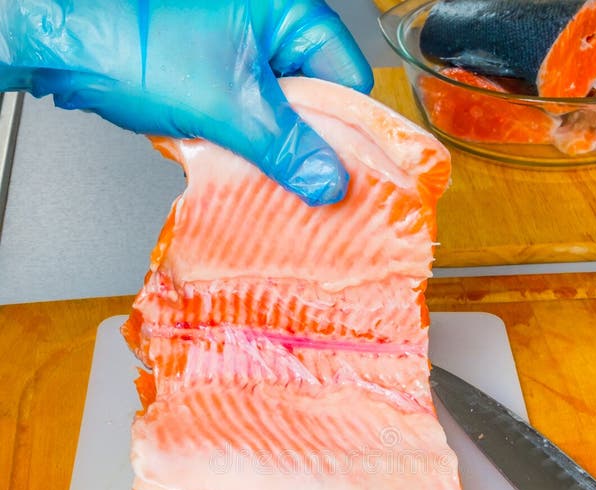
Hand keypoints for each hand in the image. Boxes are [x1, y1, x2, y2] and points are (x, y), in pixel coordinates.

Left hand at [0, 0, 372, 204]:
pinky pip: (251, 125)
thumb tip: (332, 182)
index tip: (348, 174)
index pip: (345, 78)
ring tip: (279, 191)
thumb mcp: (230, 105)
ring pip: (283, 119)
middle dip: (312, 151)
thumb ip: (287, 147)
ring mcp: (242, 60)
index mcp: (288, 16)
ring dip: (279, 158)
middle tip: (313, 192)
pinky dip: (250, 154)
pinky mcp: (217, 85)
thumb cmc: (143, 47)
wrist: (72, 46)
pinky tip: (247, 179)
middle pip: (317, 103)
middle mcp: (270, 33)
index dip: (349, 129)